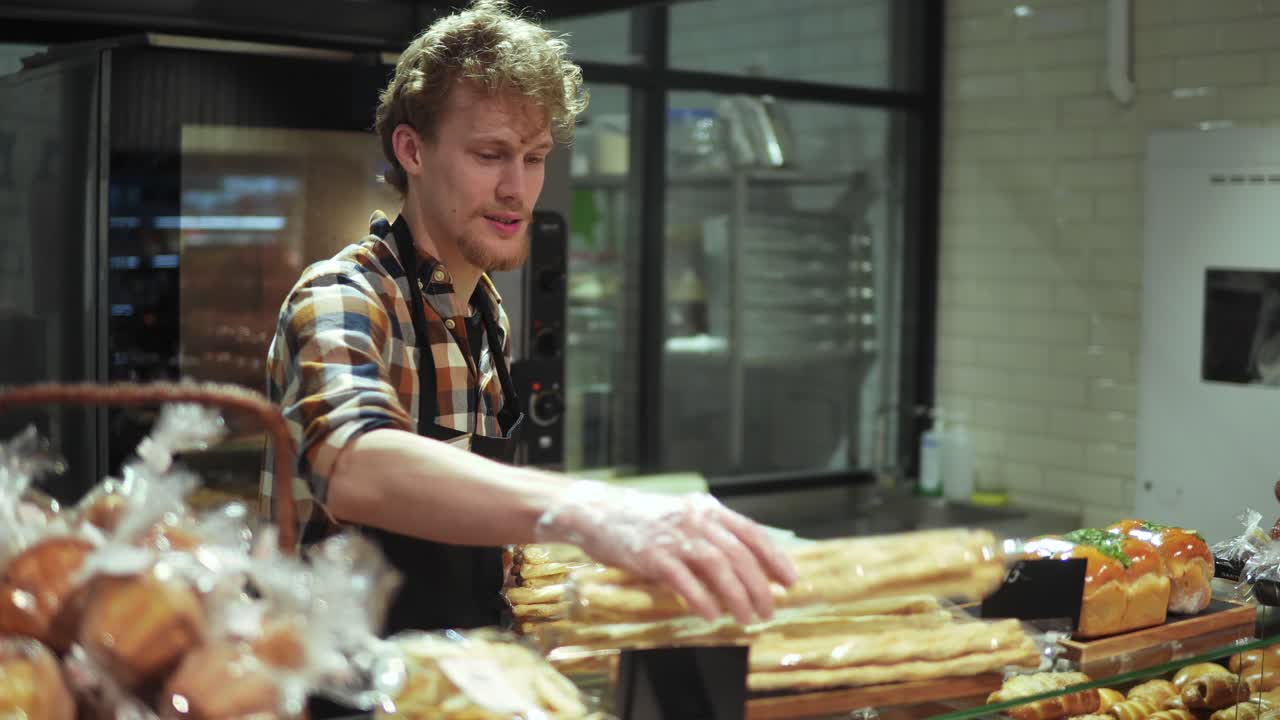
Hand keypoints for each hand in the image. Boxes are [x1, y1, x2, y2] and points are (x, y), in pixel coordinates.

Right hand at [534, 481, 797, 623]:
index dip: (775, 558)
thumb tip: (745, 564)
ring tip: (746, 618)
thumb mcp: (684, 516)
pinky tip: (711, 616)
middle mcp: (696, 520)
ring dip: (737, 596)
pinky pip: (684, 580)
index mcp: (707, 509)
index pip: (752, 532)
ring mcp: (674, 537)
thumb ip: (712, 534)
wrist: (598, 512)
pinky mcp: (652, 556)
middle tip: (768, 610)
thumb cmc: (643, 519)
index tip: (790, 581)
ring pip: (718, 567)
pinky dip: (701, 599)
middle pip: (739, 555)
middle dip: (759, 586)